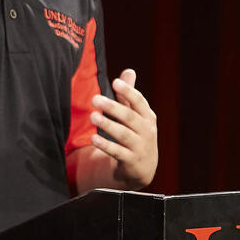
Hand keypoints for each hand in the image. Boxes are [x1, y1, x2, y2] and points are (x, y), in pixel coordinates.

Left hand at [89, 69, 158, 188]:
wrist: (141, 168)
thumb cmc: (136, 134)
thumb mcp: (136, 116)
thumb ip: (129, 96)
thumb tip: (128, 71)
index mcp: (147, 117)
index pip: (140, 102)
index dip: (128, 92)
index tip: (115, 82)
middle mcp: (147, 131)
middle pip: (130, 117)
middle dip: (113, 107)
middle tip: (95, 99)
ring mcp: (140, 147)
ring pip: (123, 135)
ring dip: (107, 125)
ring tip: (92, 117)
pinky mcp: (131, 161)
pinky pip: (118, 152)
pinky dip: (106, 146)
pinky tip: (93, 139)